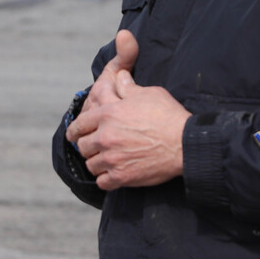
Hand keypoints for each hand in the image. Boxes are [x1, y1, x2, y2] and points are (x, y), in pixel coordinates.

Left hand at [68, 31, 189, 189]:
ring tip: (106, 161)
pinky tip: (113, 175)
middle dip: (88, 146)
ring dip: (97, 163)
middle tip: (96, 147)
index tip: (74, 134)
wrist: (185, 144)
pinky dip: (106, 180)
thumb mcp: (148, 94)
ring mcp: (112, 159)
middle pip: (83, 146)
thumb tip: (119, 76)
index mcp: (108, 114)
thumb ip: (128, 87)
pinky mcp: (122, 177)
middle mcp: (106, 137)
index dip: (75, 130)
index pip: (79, 124)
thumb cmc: (168, 116)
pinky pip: (102, 182)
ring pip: (91, 165)